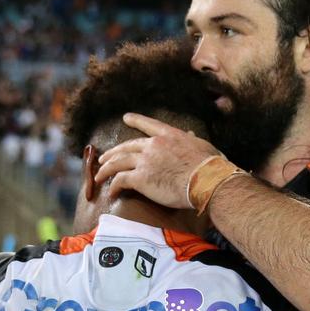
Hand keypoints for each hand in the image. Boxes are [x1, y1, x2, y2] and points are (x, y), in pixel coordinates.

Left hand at [96, 113, 220, 207]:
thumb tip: (190, 133)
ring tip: (99, 175)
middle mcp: (154, 145)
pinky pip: (120, 180)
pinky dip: (113, 187)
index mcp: (169, 135)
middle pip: (127, 146)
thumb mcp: (202, 146)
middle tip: (103, 158)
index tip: (125, 118)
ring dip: (106, 169)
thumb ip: (191, 139)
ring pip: (118, 162)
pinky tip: (111, 193)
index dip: (136, 120)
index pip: (149, 125)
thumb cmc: (210, 166)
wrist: (206, 181)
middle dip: (113, 152)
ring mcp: (145, 161)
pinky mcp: (140, 178)